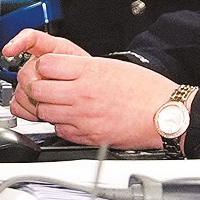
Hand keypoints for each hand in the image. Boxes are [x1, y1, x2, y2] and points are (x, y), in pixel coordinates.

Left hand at [7, 33, 168, 149]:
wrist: (164, 113)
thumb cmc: (144, 89)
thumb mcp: (110, 65)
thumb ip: (81, 67)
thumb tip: (59, 68)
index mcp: (88, 70)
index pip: (45, 64)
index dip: (40, 65)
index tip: (44, 68)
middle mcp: (82, 93)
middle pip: (37, 89)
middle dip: (35, 87)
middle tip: (41, 86)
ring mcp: (83, 116)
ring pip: (44, 112)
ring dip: (45, 107)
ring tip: (55, 103)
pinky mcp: (88, 136)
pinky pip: (60, 131)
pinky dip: (59, 125)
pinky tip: (68, 119)